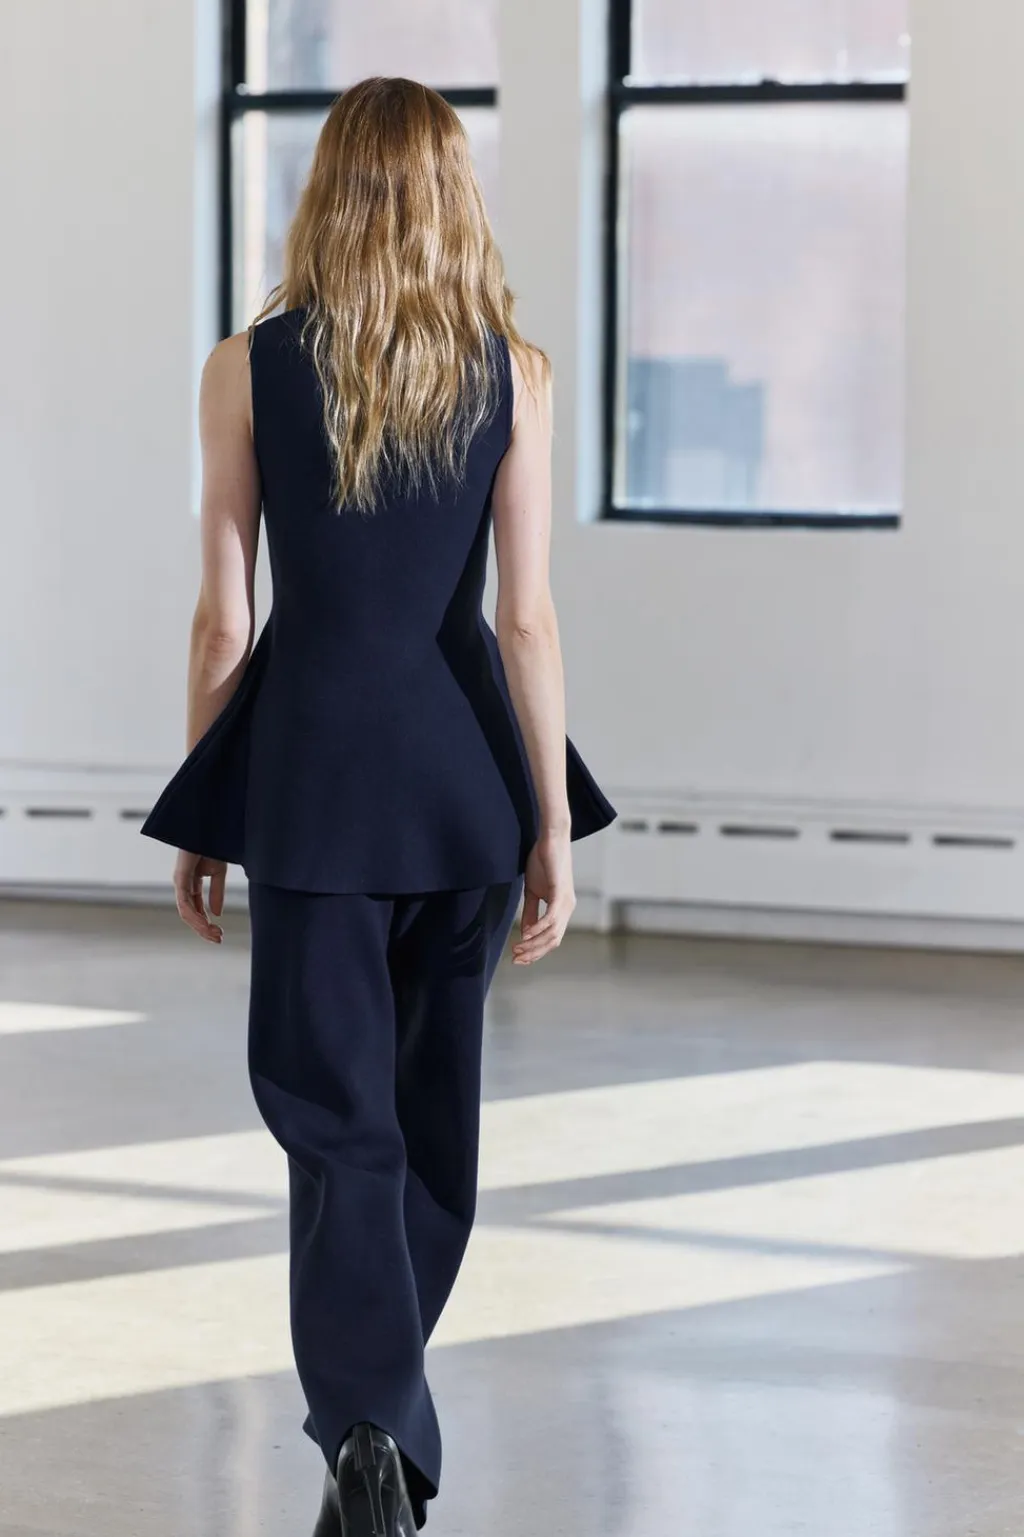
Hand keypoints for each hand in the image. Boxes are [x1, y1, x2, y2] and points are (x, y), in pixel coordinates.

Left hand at [173, 850, 225, 942]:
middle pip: (190, 915)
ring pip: (186, 913)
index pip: (196, 910)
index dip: (207, 924)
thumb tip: (216, 914)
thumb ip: (216, 893)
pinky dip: (194, 915)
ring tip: (214, 934)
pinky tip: (205, 923)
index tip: (220, 935)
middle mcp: (183, 886)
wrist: (208, 827)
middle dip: (204, 930)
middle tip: (218, 939)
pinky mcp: (180, 878)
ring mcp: (180, 882)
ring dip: (200, 926)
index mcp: (191, 884)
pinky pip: (184, 903)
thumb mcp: (218, 873)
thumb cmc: (211, 846)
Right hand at [512, 832, 575, 964]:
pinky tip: (526, 935)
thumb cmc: (543, 862)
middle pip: (553, 941)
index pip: (552, 939)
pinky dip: (538, 929)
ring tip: (517, 949)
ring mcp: (566, 902)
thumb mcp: (533, 892)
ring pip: (552, 933)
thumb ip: (530, 912)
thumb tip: (525, 933)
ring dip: (533, 944)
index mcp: (562, 909)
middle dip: (533, 953)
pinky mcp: (560, 893)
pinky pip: (551, 918)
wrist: (550, 839)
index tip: (518, 958)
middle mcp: (568, 909)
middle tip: (515, 959)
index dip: (536, 951)